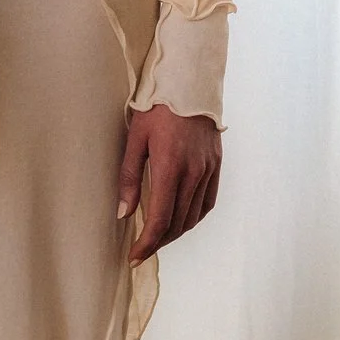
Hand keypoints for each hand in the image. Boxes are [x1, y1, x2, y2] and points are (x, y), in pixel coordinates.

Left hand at [116, 105, 220, 264]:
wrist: (189, 83)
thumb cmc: (156, 108)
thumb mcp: (134, 139)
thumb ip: (129, 178)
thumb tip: (124, 213)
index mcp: (171, 167)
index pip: (160, 219)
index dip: (147, 243)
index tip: (134, 256)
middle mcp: (193, 173)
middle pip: (177, 223)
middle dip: (158, 242)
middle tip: (140, 251)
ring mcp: (208, 170)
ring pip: (193, 216)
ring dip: (175, 233)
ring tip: (157, 238)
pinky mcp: (216, 165)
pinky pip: (207, 202)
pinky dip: (193, 217)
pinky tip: (180, 221)